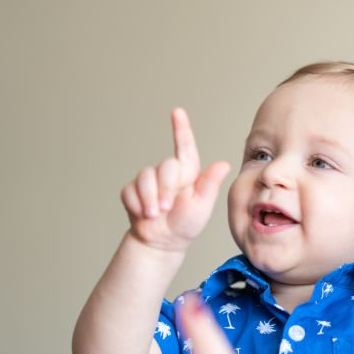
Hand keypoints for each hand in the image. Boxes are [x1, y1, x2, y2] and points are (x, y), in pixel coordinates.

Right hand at [121, 108, 229, 252]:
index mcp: (188, 173)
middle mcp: (168, 172)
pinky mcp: (132, 190)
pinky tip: (143, 215)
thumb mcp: (201, 207)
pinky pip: (129, 191)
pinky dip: (136, 205)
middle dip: (164, 188)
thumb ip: (210, 185)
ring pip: (144, 178)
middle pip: (164, 166)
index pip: (185, 147)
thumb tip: (224, 164)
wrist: (161, 242)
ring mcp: (149, 180)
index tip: (177, 111)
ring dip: (149, 199)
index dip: (181, 128)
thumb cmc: (186, 224)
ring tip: (155, 214)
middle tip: (166, 207)